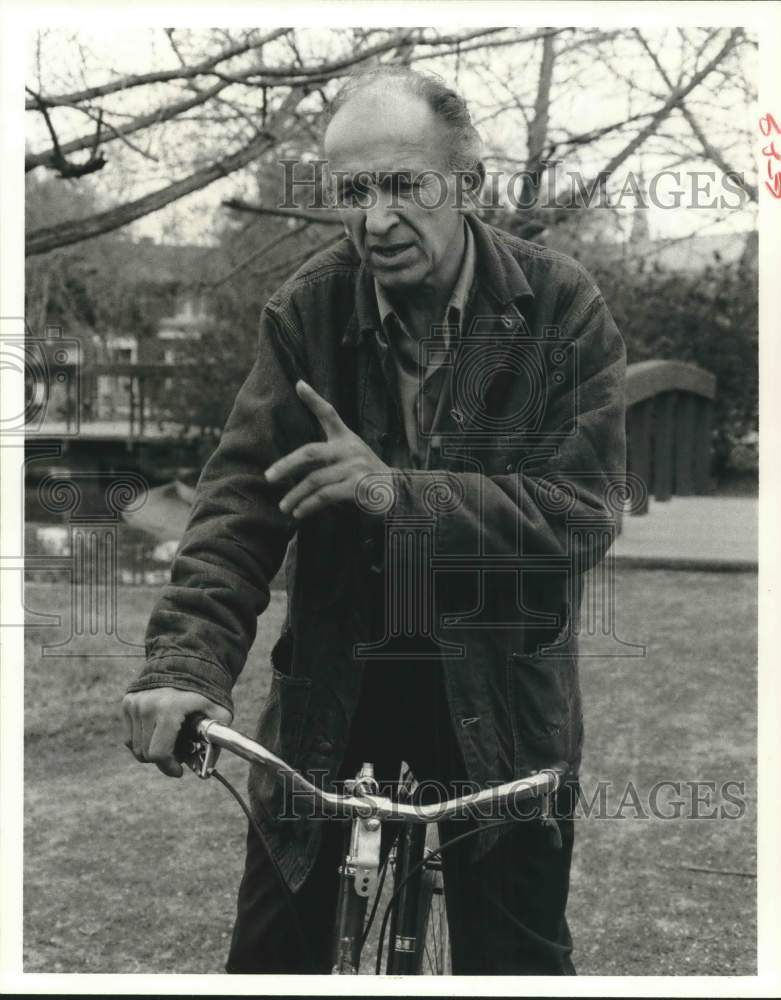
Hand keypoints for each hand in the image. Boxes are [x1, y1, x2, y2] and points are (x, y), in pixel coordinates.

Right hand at [122, 688, 231, 777]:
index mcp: (169, 708)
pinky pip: (129, 735)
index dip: (169, 767)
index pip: (158, 752)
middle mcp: (147, 706)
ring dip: (151, 750)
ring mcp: (134, 703)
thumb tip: (207, 768)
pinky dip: (142, 740)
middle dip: (163, 760)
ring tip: (171, 741)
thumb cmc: (205, 690)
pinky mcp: (128, 702)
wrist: (186, 661)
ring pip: (135, 746)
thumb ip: (216, 738)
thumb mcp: (219, 712)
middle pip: (145, 753)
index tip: (179, 771)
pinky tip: (159, 733)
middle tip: (178, 755)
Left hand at [265, 380, 390, 519]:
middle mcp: (349, 449)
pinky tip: (299, 513)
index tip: (299, 384)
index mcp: (346, 439)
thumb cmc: (367, 477)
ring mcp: (354, 468)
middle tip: (269, 477)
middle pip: (310, 453)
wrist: (398, 495)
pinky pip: (325, 495)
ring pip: (314, 480)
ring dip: (295, 495)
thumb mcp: (351, 458)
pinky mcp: (357, 487)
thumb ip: (328, 455)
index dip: (314, 399)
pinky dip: (308, 505)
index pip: (330, 414)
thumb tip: (293, 465)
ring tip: (283, 506)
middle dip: (285, 465)